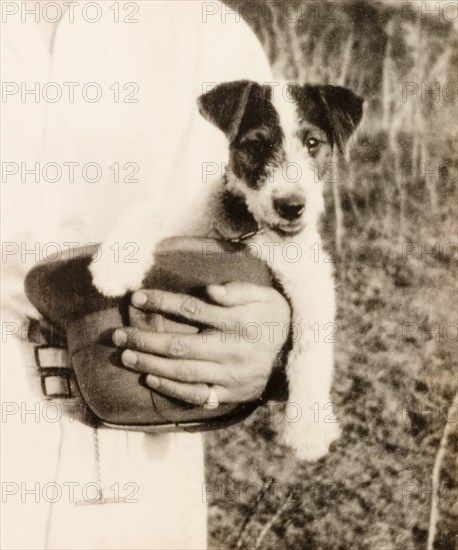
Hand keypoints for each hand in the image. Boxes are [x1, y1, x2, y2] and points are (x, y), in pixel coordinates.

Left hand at [112, 282, 290, 404]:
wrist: (296, 358)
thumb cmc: (276, 320)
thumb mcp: (267, 297)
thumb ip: (240, 291)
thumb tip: (210, 290)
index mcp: (239, 322)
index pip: (192, 309)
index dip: (162, 302)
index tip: (137, 297)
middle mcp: (232, 350)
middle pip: (179, 345)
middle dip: (144, 340)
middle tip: (117, 335)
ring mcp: (229, 375)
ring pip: (182, 372)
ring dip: (150, 365)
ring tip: (125, 356)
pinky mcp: (229, 394)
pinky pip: (196, 395)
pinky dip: (171, 389)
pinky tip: (150, 380)